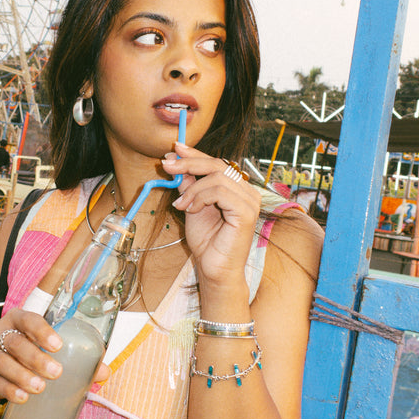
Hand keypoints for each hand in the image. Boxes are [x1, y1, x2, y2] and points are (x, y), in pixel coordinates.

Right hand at [0, 310, 110, 402]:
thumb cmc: (30, 350)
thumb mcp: (47, 347)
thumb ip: (76, 357)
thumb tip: (103, 372)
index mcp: (18, 319)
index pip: (28, 319)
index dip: (42, 331)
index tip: (58, 345)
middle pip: (14, 341)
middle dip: (35, 357)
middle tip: (56, 372)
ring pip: (0, 361)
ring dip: (20, 375)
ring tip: (39, 387)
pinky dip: (7, 390)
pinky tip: (21, 397)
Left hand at [162, 143, 260, 284]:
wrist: (214, 269)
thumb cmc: (207, 241)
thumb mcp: (192, 205)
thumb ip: (189, 185)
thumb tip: (176, 162)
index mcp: (237, 188)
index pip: (217, 163)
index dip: (195, 154)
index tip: (175, 149)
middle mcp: (247, 192)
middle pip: (218, 164)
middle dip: (189, 163)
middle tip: (168, 165)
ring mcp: (250, 201)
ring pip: (217, 177)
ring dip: (193, 189)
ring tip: (181, 205)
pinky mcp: (247, 212)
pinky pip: (220, 192)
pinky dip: (200, 198)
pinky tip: (192, 210)